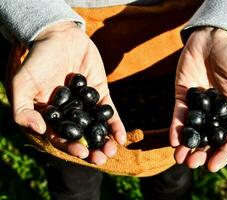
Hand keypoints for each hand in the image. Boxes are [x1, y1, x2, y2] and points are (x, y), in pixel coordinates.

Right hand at [9, 21, 125, 164]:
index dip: (70, 147)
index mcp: (49, 115)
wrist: (58, 35)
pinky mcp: (99, 92)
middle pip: (81, 135)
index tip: (82, 154)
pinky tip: (121, 136)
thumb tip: (40, 131)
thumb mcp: (22, 84)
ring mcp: (85, 104)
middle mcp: (68, 113)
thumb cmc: (37, 59)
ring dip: (104, 140)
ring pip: (95, 126)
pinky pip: (108, 111)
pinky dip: (114, 124)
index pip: (59, 137)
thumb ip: (22, 109)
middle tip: (101, 159)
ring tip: (112, 150)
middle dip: (91, 149)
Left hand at [170, 27, 226, 171]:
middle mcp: (213, 112)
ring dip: (185, 145)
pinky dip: (175, 127)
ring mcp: (197, 105)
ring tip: (179, 158)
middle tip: (191, 165)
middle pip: (206, 138)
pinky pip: (178, 114)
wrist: (216, 38)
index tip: (212, 167)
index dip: (221, 153)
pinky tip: (173, 139)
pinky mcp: (182, 95)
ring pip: (191, 130)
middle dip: (199, 153)